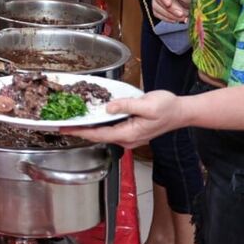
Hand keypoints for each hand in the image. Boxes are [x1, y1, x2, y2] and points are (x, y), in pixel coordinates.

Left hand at [61, 90, 185, 148]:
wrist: (181, 112)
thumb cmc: (167, 108)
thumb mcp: (147, 104)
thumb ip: (126, 105)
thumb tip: (108, 107)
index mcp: (128, 134)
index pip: (98, 135)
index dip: (80, 132)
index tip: (64, 129)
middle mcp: (127, 139)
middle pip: (98, 135)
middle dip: (80, 130)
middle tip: (62, 122)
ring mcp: (129, 137)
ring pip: (103, 133)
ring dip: (88, 127)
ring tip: (72, 119)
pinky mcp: (130, 131)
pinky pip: (110, 129)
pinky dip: (98, 124)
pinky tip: (91, 116)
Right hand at [152, 0, 194, 22]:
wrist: (197, 6)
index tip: (168, 3)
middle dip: (170, 9)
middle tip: (181, 14)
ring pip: (156, 8)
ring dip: (169, 15)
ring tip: (182, 17)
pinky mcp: (158, 8)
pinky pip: (157, 14)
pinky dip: (167, 18)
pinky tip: (176, 19)